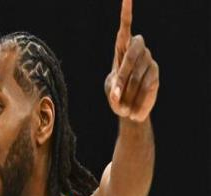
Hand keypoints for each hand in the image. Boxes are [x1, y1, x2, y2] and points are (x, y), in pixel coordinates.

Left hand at [105, 0, 158, 121]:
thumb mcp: (111, 93)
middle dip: (123, 75)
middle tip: (115, 94)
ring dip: (128, 93)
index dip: (126, 13)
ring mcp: (149, 61)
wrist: (130, 111)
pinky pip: (147, 85)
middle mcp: (137, 51)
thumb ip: (113, 91)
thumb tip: (117, 93)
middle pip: (132, 53)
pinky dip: (138, 99)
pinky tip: (134, 108)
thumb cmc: (117, 98)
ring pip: (138, 74)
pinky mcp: (156, 75)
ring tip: (124, 106)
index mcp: (122, 50)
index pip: (125, 29)